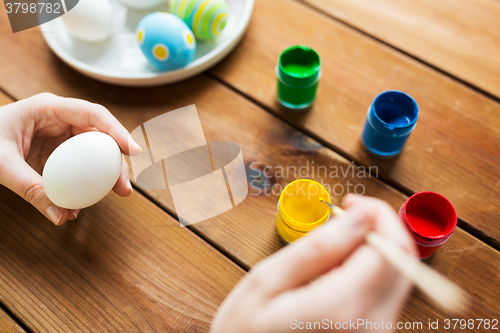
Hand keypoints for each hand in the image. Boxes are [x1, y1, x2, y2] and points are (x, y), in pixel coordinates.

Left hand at [0, 93, 140, 225]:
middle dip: (117, 159)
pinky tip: (85, 201)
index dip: (116, 130)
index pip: (92, 114)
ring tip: (118, 193)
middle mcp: (60, 120)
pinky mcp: (56, 154)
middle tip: (124, 185)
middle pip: (100, 135)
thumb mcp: (1, 164)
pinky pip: (78, 167)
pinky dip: (86, 183)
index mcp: (48, 108)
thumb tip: (60, 216)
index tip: (133, 151)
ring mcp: (59, 137)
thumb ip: (30, 189)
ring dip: (107, 173)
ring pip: (94, 152)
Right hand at [211, 194, 418, 332]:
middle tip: (348, 215)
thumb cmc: (246, 331)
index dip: (376, 215)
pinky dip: (371, 269)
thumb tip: (360, 217)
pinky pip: (388, 293)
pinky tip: (341, 268)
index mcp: (342, 310)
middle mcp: (371, 328)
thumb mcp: (266, 282)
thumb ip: (316, 248)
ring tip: (338, 243)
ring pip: (399, 276)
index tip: (350, 204)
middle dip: (381, 227)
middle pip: (404, 262)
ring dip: (376, 247)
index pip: (388, 249)